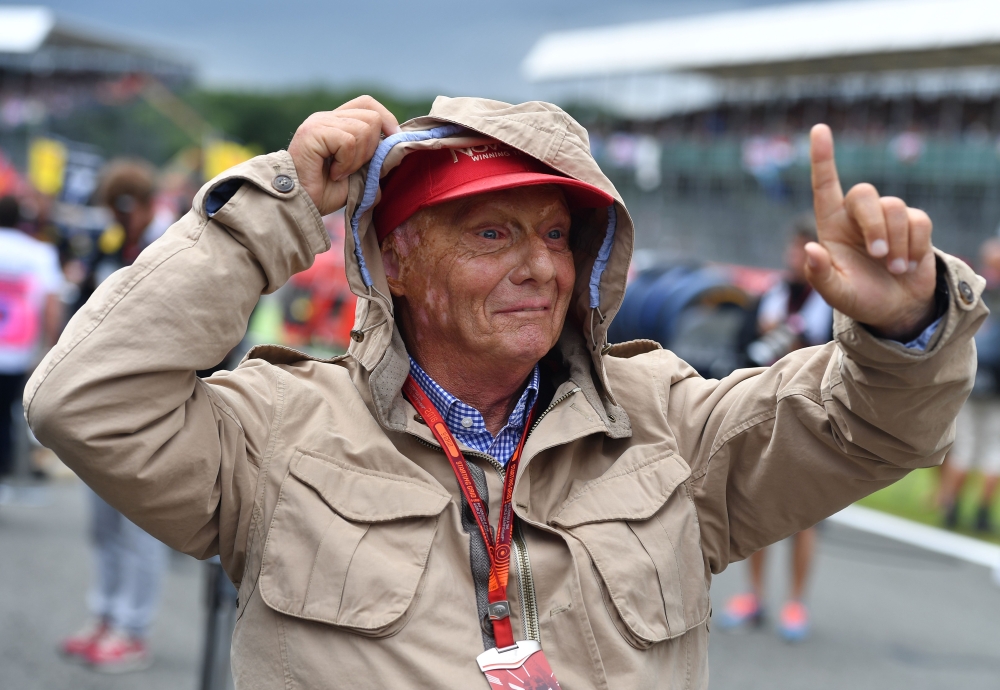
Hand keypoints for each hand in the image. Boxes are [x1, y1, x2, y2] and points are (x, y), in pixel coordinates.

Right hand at [288, 95, 399, 215]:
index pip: (367, 104)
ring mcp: (319, 122)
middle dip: (372, 149)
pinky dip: (347, 163)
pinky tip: (334, 173)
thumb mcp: (358, 176)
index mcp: (337, 122)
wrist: (300, 206)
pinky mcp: (313, 132)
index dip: (386, 120)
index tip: (392, 142)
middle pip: (372, 117)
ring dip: (358, 159)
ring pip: (364, 130)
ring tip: (341, 172)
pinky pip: (348, 141)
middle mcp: (327, 117)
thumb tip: (396, 153)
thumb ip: (375, 162)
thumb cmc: (323, 193)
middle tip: (354, 168)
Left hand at [805, 124, 936, 340]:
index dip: (822, 158)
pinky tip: (907, 266)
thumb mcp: (836, 293)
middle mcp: (857, 217)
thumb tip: (810, 249)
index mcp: (832, 226)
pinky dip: (914, 247)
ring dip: (896, 243)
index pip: (825, 186)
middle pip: (865, 193)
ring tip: (893, 269)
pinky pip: (918, 221)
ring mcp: (887, 219)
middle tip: (878, 256)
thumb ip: (820, 275)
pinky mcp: (914, 225)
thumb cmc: (859, 298)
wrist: (895, 310)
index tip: (819, 129)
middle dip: (873, 223)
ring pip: (894, 208)